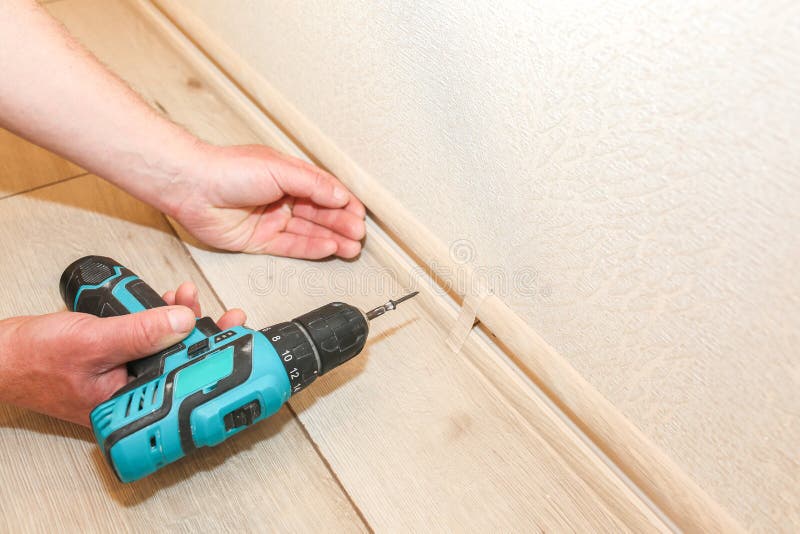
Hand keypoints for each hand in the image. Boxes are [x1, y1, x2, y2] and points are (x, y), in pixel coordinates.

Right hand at [0, 282, 242, 426]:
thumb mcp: (93, 341)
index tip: (236, 337)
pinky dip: (158, 320)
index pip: (185, 384)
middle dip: (203, 333)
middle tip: (223, 315)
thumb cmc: (32, 359)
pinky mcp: (118, 360)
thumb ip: (140, 333)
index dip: (214, 360)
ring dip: (181, 320)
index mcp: (127, 405)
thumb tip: (183, 322)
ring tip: (187, 298)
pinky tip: (166, 304)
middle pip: (182, 364)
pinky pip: (148, 340)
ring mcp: (124, 377)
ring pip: (167, 349)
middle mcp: (130, 394)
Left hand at [168, 144, 365, 258]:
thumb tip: (339, 195)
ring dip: (332, 238)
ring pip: (309, 232)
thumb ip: (313, 184)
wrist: (192, 187)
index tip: (359, 213)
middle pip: (320, 213)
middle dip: (342, 223)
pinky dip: (312, 247)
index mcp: (288, 175)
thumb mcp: (280, 169)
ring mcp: (270, 219)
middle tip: (359, 233)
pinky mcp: (259, 240)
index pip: (324, 191)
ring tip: (351, 246)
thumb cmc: (227, 169)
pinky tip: (329, 247)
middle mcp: (281, 197)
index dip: (344, 202)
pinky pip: (291, 246)